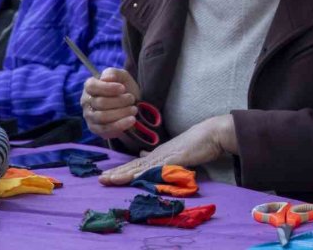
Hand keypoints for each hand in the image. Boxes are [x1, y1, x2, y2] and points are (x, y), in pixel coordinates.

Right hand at [81, 68, 141, 139]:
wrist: (131, 105)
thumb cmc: (124, 89)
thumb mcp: (122, 77)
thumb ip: (113, 73)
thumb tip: (106, 78)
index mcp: (90, 87)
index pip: (92, 86)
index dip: (108, 88)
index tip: (123, 88)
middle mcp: (87, 102)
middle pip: (100, 103)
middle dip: (120, 101)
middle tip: (132, 99)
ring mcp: (90, 117)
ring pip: (102, 116)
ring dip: (121, 112)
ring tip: (134, 109)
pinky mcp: (96, 129)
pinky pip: (106, 129)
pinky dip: (121, 124)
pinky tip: (132, 120)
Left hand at [99, 114, 234, 185]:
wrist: (212, 133)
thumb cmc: (198, 142)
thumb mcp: (177, 150)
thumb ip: (161, 156)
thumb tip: (144, 156)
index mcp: (159, 153)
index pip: (137, 163)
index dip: (122, 170)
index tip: (108, 175)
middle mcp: (159, 154)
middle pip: (134, 165)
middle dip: (117, 173)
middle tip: (100, 179)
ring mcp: (165, 156)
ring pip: (140, 167)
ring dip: (124, 174)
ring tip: (108, 179)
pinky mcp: (173, 159)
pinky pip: (155, 168)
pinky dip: (142, 173)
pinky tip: (132, 178)